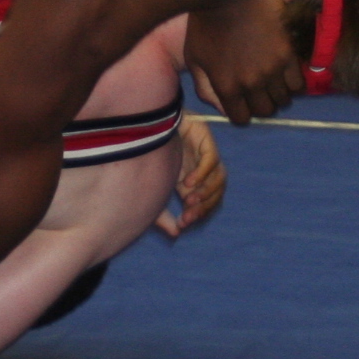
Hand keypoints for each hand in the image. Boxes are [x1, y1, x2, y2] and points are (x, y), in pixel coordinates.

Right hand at [154, 113, 227, 237]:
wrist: (139, 124)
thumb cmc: (143, 156)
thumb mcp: (152, 191)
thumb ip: (162, 214)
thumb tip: (176, 234)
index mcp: (192, 179)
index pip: (207, 200)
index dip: (199, 214)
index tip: (182, 224)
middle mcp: (201, 167)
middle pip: (216, 191)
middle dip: (204, 206)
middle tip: (187, 216)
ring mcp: (204, 152)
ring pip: (220, 177)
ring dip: (207, 192)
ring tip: (190, 201)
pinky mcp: (204, 137)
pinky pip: (211, 159)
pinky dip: (202, 173)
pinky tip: (188, 183)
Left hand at [183, 0, 302, 124]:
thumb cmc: (205, 23)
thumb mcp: (195, 58)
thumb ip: (205, 88)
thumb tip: (221, 108)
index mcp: (226, 86)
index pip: (241, 119)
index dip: (239, 112)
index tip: (240, 101)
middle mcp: (252, 83)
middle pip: (265, 111)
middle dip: (259, 104)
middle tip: (256, 90)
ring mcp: (273, 69)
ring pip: (284, 100)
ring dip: (277, 94)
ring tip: (271, 80)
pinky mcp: (289, 53)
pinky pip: (298, 83)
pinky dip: (292, 83)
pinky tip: (284, 72)